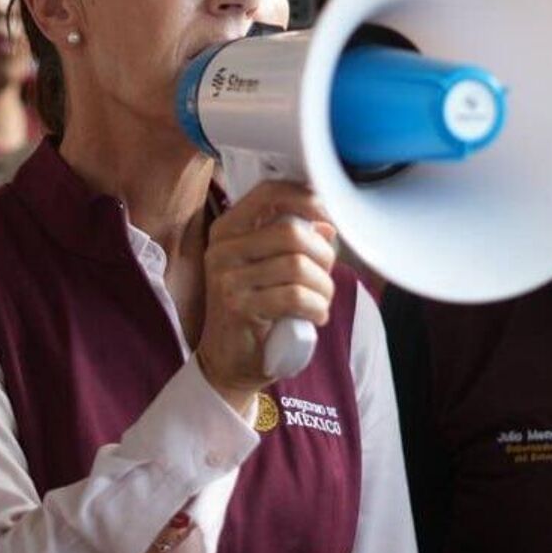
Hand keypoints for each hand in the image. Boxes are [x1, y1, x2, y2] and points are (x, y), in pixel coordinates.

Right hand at [195, 181, 337, 414]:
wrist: (228, 360)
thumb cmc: (256, 310)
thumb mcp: (271, 268)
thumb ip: (294, 241)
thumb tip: (327, 225)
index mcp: (228, 229)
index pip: (269, 192)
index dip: (306, 199)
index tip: (328, 220)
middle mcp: (223, 248)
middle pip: (292, 232)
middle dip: (323, 256)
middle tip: (325, 279)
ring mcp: (227, 277)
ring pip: (298, 266)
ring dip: (323, 287)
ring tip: (320, 302)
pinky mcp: (238, 307)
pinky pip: (295, 297)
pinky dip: (316, 307)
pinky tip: (315, 316)